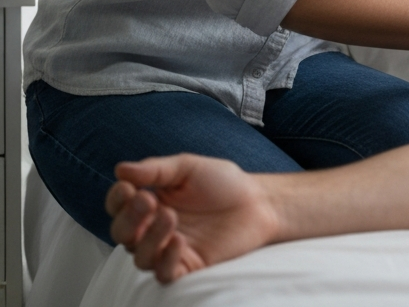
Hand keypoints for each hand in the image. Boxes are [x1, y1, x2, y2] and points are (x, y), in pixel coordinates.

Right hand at [106, 154, 277, 282]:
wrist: (257, 201)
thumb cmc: (223, 182)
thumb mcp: (189, 167)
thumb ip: (156, 169)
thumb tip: (120, 169)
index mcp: (151, 202)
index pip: (119, 205)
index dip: (117, 198)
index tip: (127, 187)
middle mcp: (153, 228)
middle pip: (123, 233)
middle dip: (130, 218)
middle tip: (148, 200)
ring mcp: (168, 249)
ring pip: (140, 256)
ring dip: (150, 237)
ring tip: (170, 216)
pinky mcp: (186, 265)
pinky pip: (164, 273)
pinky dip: (166, 260)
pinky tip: (179, 241)